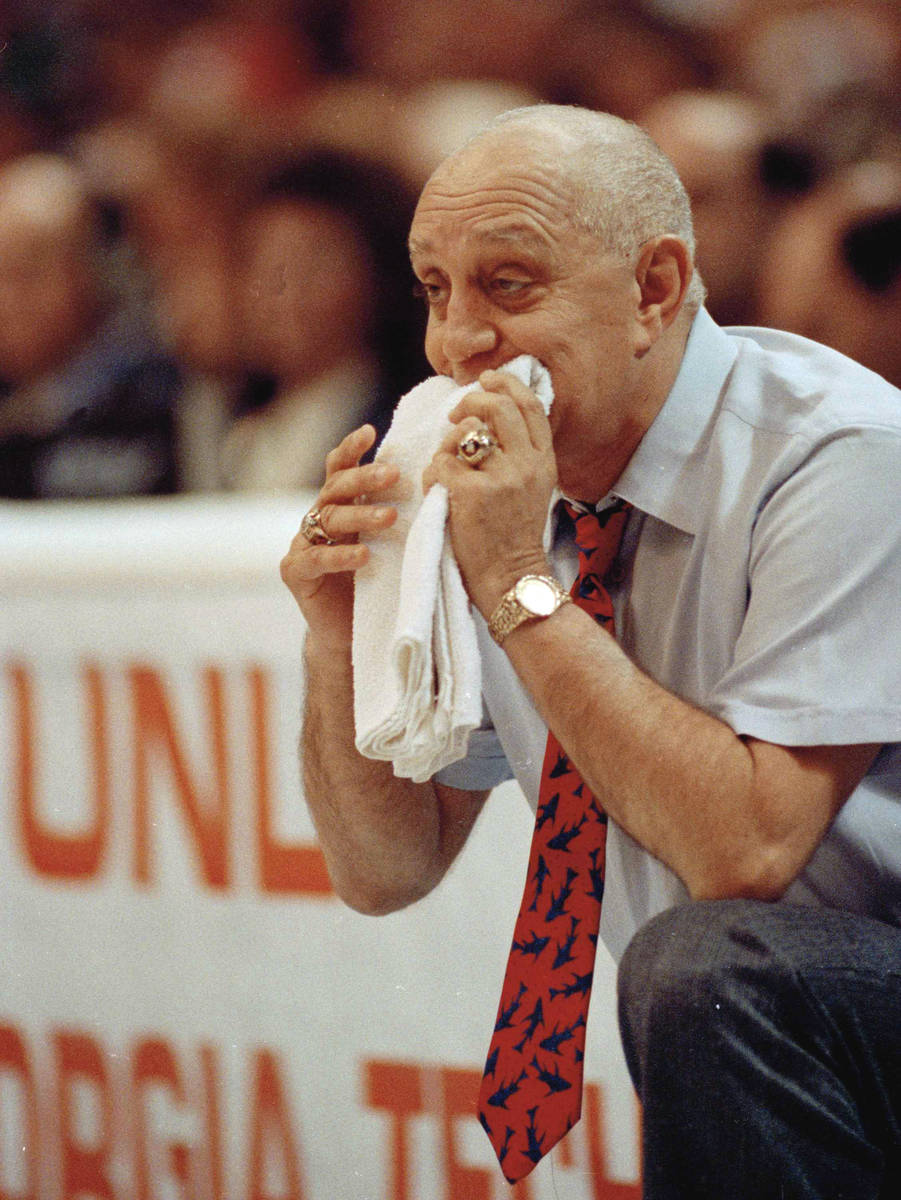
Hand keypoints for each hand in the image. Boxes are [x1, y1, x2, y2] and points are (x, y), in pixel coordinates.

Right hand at [280, 425, 399, 650]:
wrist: (352, 636)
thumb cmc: (380, 585)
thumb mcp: (394, 546)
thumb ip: (405, 519)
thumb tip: (446, 486)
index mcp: (341, 505)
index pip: (341, 469)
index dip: (352, 449)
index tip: (372, 432)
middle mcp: (318, 518)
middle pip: (336, 488)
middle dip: (364, 478)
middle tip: (393, 474)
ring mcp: (303, 543)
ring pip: (329, 519)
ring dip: (361, 515)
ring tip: (391, 517)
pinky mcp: (296, 572)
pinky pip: (316, 558)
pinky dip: (340, 556)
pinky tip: (363, 556)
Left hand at [422, 369, 557, 616]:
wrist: (511, 579)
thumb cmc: (515, 537)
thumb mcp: (534, 489)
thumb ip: (521, 455)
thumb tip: (492, 417)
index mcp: (545, 461)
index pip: (530, 405)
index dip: (507, 385)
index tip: (488, 379)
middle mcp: (527, 464)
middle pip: (498, 407)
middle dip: (472, 401)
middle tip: (457, 413)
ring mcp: (500, 478)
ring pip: (465, 434)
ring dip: (448, 444)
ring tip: (446, 465)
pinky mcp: (471, 494)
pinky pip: (441, 464)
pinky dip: (432, 475)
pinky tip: (437, 493)